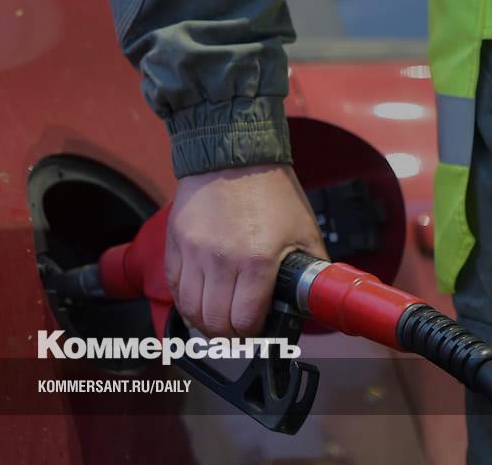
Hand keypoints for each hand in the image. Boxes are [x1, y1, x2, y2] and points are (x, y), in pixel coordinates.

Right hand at [166, 164, 327, 337]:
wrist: (233, 154)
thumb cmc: (270, 191)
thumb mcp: (304, 231)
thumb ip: (311, 269)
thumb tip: (316, 298)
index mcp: (257, 260)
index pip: (244, 320)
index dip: (252, 334)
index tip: (256, 332)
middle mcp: (221, 260)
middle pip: (214, 322)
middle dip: (228, 335)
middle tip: (237, 331)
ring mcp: (194, 252)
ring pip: (190, 310)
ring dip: (204, 322)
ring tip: (218, 319)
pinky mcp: (176, 243)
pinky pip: (174, 287)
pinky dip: (186, 301)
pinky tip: (200, 299)